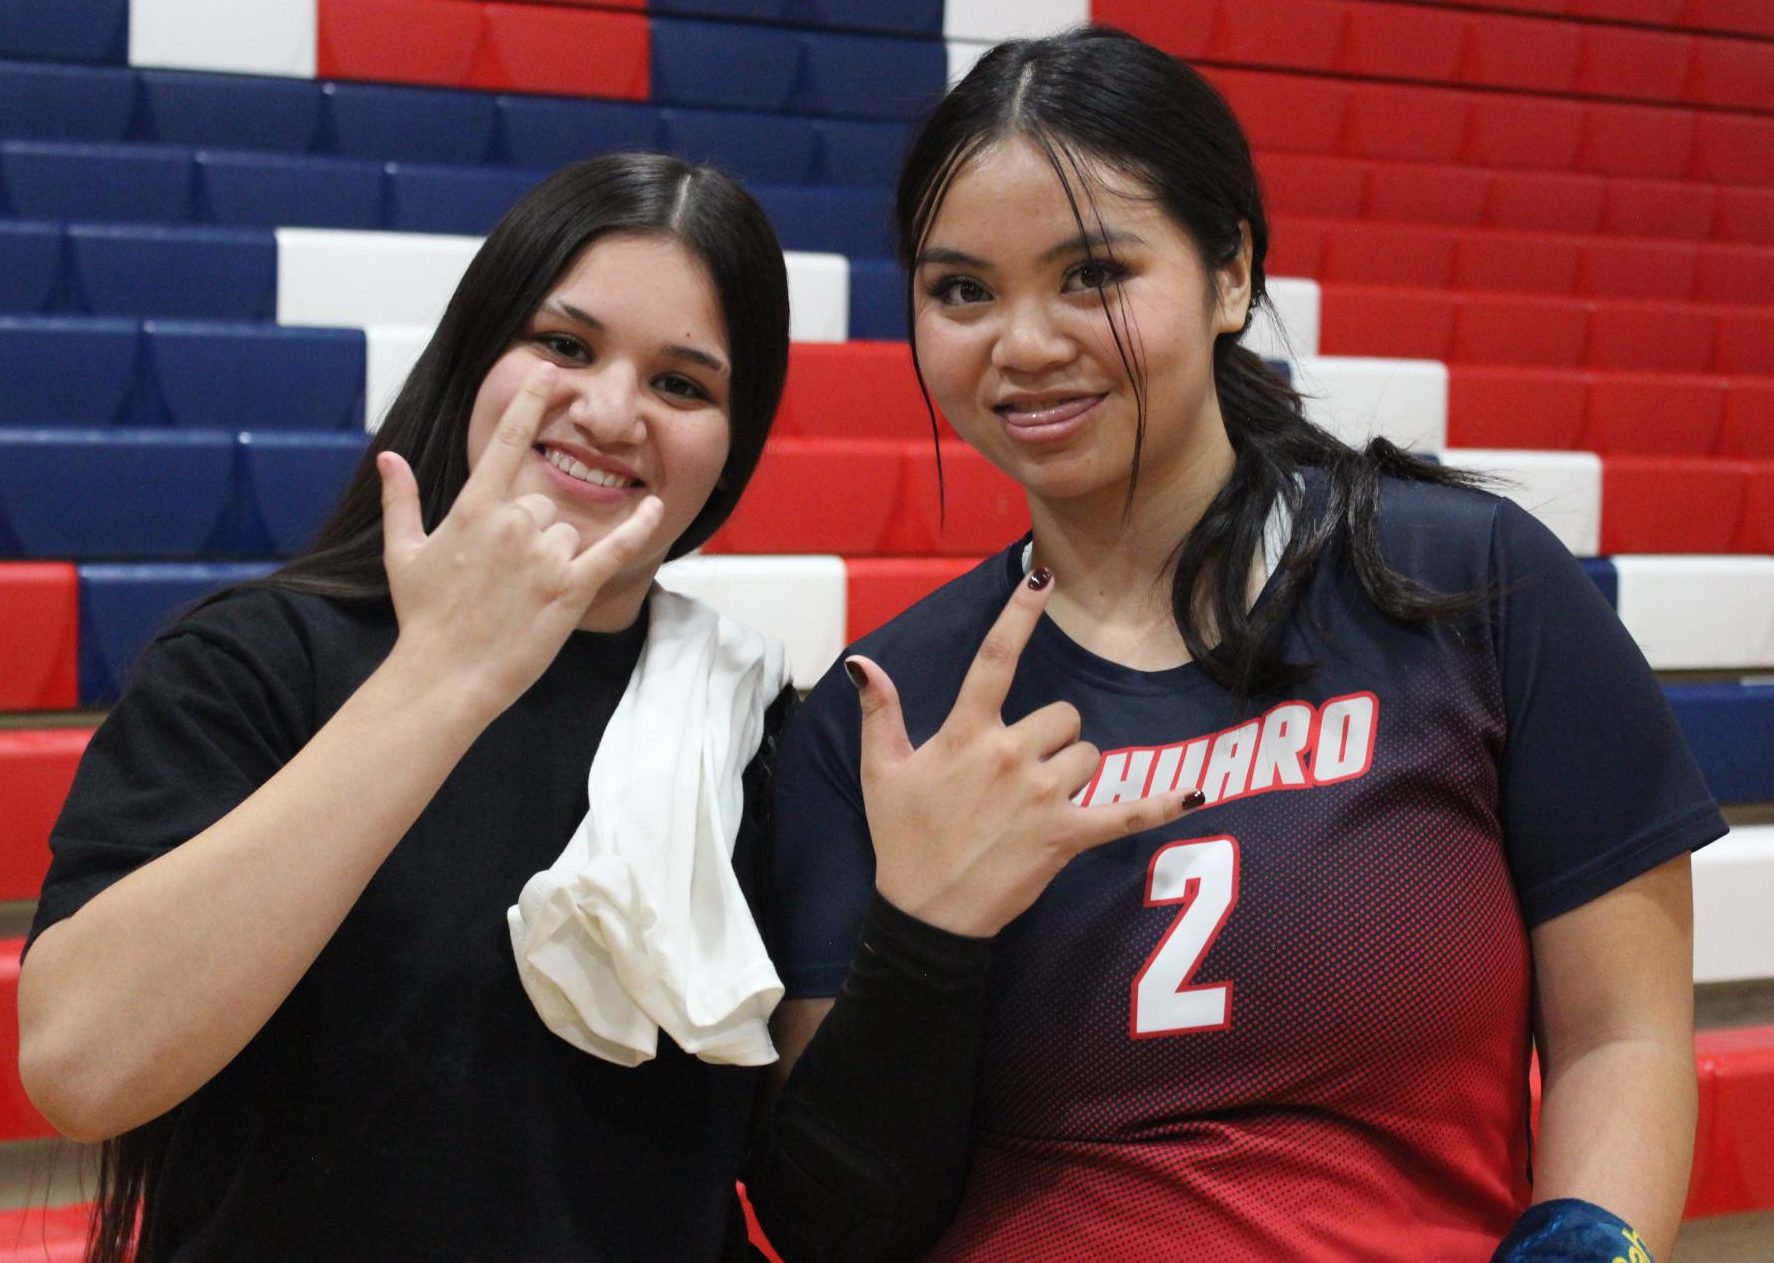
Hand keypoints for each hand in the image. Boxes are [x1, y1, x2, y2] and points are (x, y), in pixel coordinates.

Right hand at [377, 362, 663, 716]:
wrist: (445, 675)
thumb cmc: (424, 617)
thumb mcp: (403, 554)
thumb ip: (402, 500)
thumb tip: (389, 457)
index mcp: (474, 509)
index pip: (509, 440)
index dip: (531, 400)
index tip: (551, 370)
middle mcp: (513, 524)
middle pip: (541, 503)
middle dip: (528, 531)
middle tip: (502, 575)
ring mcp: (544, 556)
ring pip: (567, 532)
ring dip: (553, 555)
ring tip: (521, 594)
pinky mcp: (571, 589)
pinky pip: (613, 549)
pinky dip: (637, 529)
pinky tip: (654, 508)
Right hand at [849, 569, 1201, 937]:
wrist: (926, 915)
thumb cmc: (902, 841)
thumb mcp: (881, 772)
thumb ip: (879, 712)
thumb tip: (864, 662)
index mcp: (966, 734)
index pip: (995, 658)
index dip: (1019, 614)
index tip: (1041, 575)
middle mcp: (1010, 756)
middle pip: (1063, 715)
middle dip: (1052, 736)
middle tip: (1021, 770)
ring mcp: (1043, 797)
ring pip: (1089, 755)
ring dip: (1074, 771)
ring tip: (1040, 802)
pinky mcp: (1068, 836)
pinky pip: (1127, 813)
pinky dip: (1162, 805)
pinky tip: (1196, 794)